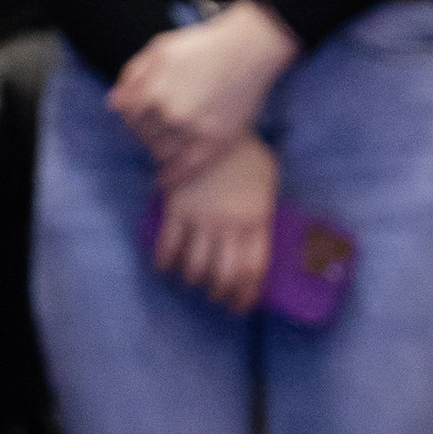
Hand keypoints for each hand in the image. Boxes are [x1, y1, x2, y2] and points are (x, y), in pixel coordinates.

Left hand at [111, 1, 296, 180]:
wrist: (249, 51)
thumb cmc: (203, 46)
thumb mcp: (160, 49)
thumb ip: (132, 74)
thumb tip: (113, 103)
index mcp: (153, 90)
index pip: (127, 115)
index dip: (131, 115)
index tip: (139, 115)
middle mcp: (170, 113)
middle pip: (143, 135)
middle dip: (145, 131)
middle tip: (156, 127)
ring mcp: (193, 130)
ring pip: (161, 153)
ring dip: (158, 150)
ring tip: (166, 143)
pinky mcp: (215, 142)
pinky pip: (187, 170)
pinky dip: (172, 178)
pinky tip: (165, 183)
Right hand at [151, 132, 277, 312]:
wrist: (209, 127)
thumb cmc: (244, 152)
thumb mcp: (268, 178)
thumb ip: (265, 208)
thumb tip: (263, 235)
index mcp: (256, 218)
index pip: (254, 269)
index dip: (247, 294)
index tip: (240, 306)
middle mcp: (230, 224)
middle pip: (225, 275)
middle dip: (220, 293)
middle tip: (216, 297)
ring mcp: (202, 218)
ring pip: (196, 266)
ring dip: (194, 280)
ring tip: (193, 281)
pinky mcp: (177, 208)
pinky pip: (168, 245)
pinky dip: (165, 262)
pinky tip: (164, 268)